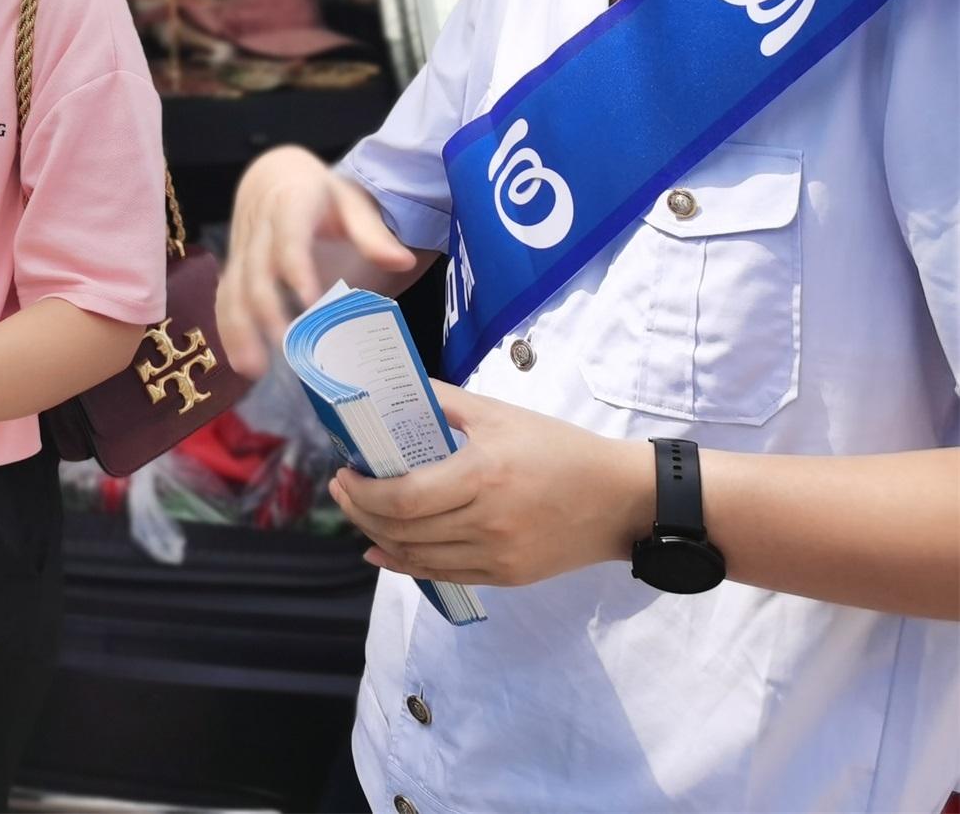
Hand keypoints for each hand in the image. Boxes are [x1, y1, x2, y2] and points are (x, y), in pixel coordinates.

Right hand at [217, 145, 418, 379]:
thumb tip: (403, 261)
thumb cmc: (321, 194)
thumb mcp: (351, 202)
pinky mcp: (232, 266)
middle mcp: (258, 227)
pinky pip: (224, 297)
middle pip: (256, 270)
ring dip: (239, 328)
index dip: (296, 268)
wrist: (274, 174)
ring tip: (253, 369)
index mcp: (290, 203)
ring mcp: (241, 248)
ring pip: (233, 288)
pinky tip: (241, 363)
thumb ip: (372, 233)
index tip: (311, 304)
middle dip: (268, 311)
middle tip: (288, 349)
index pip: (289, 237)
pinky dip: (229, 330)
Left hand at [331, 383, 651, 588]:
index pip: (404, 497)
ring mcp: (497, 555)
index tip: (343, 474)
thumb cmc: (561, 449)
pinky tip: (384, 550)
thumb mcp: (501, 414)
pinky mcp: (507, 576)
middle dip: (360, 512)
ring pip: (418, 557)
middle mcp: (487, 522)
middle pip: (403, 529)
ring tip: (360, 512)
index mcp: (482, 476)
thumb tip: (396, 387)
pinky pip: (443, 575)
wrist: (621, 500)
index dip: (363, 493)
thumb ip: (445, 402)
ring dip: (379, 537)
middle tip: (342, 490)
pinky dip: (407, 564)